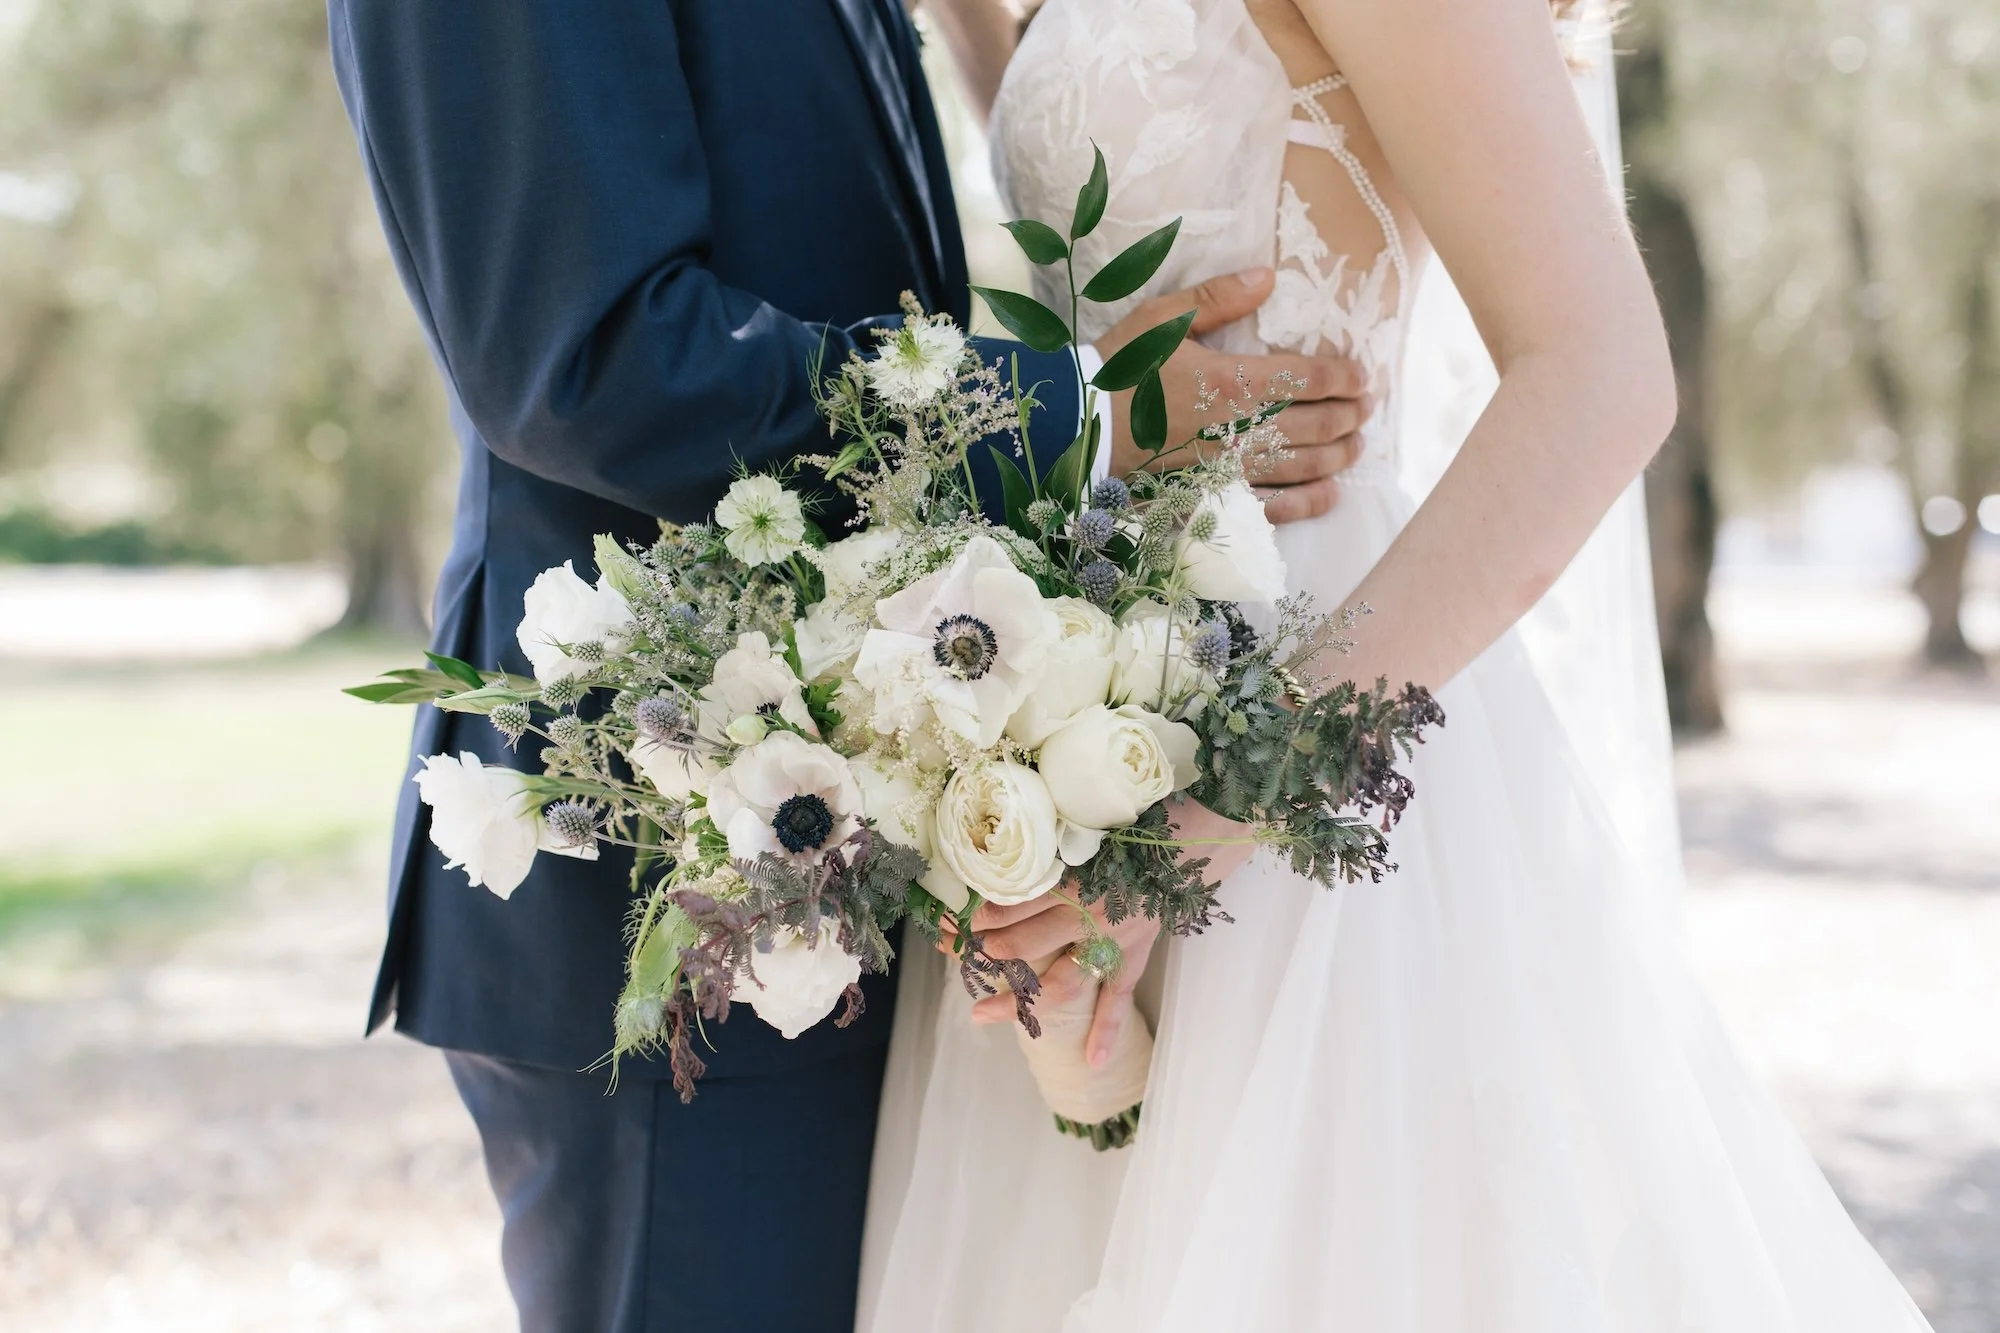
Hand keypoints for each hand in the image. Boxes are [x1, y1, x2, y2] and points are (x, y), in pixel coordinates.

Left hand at [946, 799, 1257, 1066]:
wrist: (1205, 831)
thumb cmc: (1147, 817)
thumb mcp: (1095, 824)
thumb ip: (1058, 843)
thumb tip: (1014, 850)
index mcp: (1082, 878)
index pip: (1022, 903)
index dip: (988, 912)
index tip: (961, 916)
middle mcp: (1094, 915)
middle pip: (1030, 944)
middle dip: (989, 951)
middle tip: (955, 955)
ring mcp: (1116, 940)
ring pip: (1063, 981)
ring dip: (1021, 998)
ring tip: (981, 1014)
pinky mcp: (1138, 950)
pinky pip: (1120, 996)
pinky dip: (1106, 1029)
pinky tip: (1091, 1060)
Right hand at [1091, 268, 1372, 524]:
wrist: (1077, 429)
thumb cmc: (1118, 370)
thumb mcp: (1163, 319)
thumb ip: (1219, 297)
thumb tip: (1269, 276)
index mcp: (1235, 381)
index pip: (1312, 379)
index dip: (1347, 377)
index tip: (1364, 374)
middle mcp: (1242, 429)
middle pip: (1320, 425)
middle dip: (1353, 414)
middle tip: (1369, 406)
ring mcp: (1232, 469)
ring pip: (1306, 466)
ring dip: (1340, 455)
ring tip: (1358, 444)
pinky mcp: (1216, 496)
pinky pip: (1275, 506)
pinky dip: (1309, 501)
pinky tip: (1329, 493)